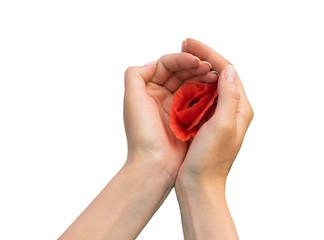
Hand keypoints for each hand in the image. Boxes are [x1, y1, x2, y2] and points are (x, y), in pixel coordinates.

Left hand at [123, 53, 217, 182]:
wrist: (154, 165)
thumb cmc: (142, 134)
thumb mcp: (132, 100)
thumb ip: (135, 75)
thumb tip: (153, 63)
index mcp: (147, 90)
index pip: (166, 65)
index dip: (181, 59)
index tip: (197, 61)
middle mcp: (160, 96)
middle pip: (180, 72)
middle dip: (195, 66)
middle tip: (209, 67)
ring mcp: (174, 107)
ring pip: (190, 84)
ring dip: (202, 77)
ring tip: (214, 75)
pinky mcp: (186, 118)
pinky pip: (198, 99)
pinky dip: (206, 91)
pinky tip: (215, 87)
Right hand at [175, 39, 253, 188]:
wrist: (199, 185)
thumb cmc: (210, 160)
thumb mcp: (223, 126)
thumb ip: (229, 97)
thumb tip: (228, 69)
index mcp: (240, 108)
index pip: (228, 71)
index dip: (209, 55)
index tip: (190, 43)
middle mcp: (232, 109)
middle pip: (219, 74)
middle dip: (202, 57)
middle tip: (184, 44)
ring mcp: (218, 115)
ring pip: (208, 84)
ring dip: (195, 69)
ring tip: (180, 57)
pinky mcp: (206, 122)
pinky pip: (200, 97)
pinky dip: (190, 85)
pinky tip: (179, 80)